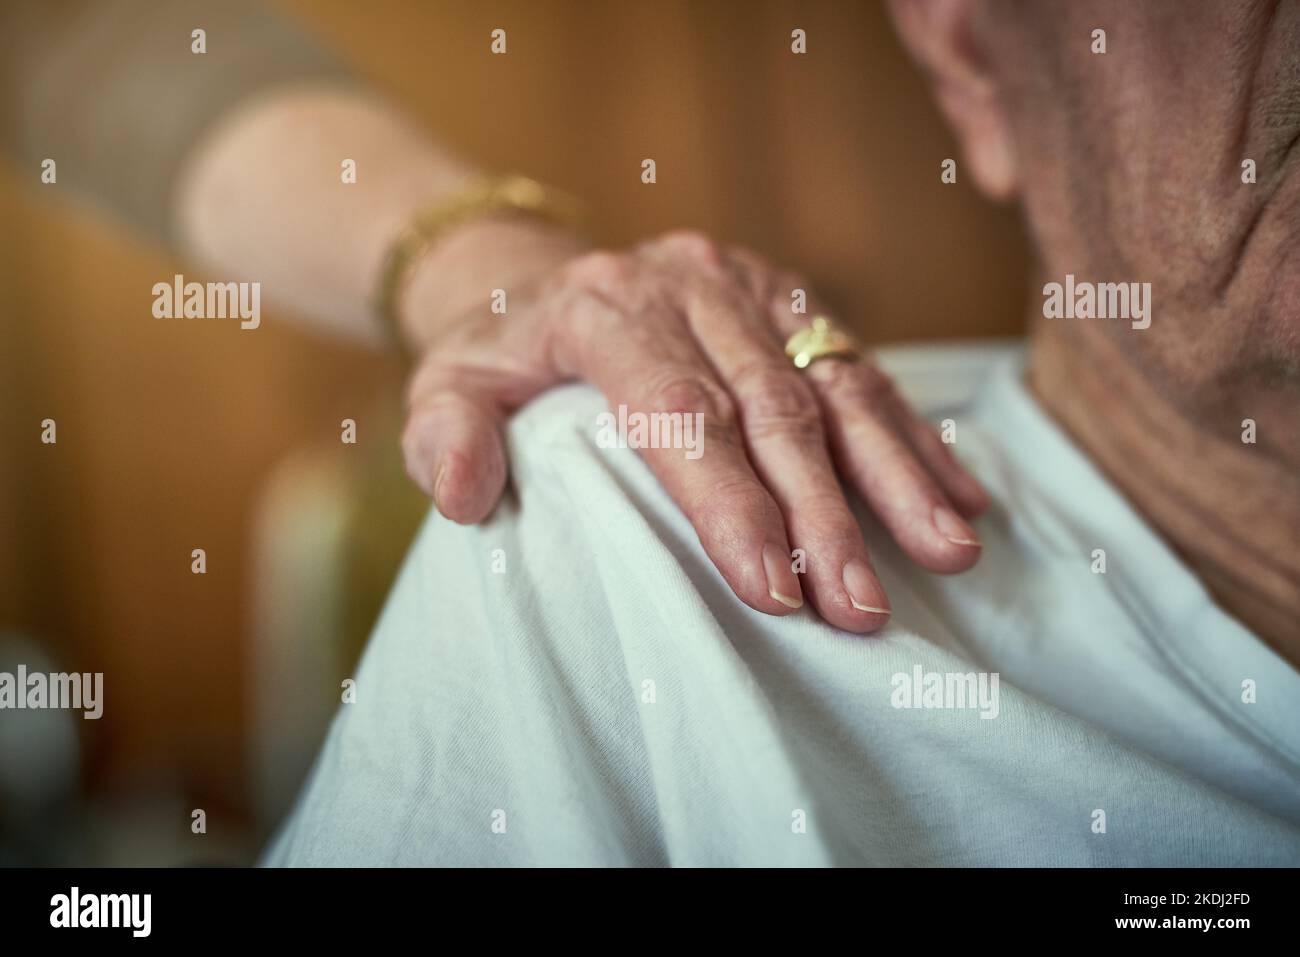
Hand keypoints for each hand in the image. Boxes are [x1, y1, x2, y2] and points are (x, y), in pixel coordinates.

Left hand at [400, 227, 988, 632]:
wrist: (544, 277)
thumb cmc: (500, 353)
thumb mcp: (446, 385)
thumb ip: (445, 434)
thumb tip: (464, 494)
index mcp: (605, 306)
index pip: (678, 409)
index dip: (729, 503)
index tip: (774, 590)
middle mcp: (691, 285)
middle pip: (770, 408)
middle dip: (823, 515)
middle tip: (858, 608)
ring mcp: (752, 288)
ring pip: (835, 383)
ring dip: (894, 474)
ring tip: (945, 552)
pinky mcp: (794, 300)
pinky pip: (862, 366)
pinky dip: (913, 435)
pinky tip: (959, 494)